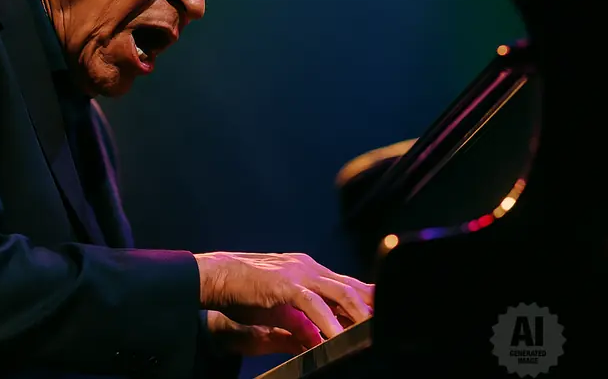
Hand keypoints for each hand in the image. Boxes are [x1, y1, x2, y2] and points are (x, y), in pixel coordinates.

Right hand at [195, 252, 373, 353]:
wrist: (216, 276)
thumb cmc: (243, 292)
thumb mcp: (279, 310)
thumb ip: (301, 323)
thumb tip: (318, 340)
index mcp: (308, 270)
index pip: (346, 284)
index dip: (367, 299)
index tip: (384, 314)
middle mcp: (308, 267)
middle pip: (350, 286)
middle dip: (372, 306)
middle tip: (391, 323)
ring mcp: (298, 273)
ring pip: (340, 293)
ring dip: (359, 314)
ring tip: (373, 332)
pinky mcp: (285, 284)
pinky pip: (314, 304)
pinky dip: (329, 322)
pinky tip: (338, 337)